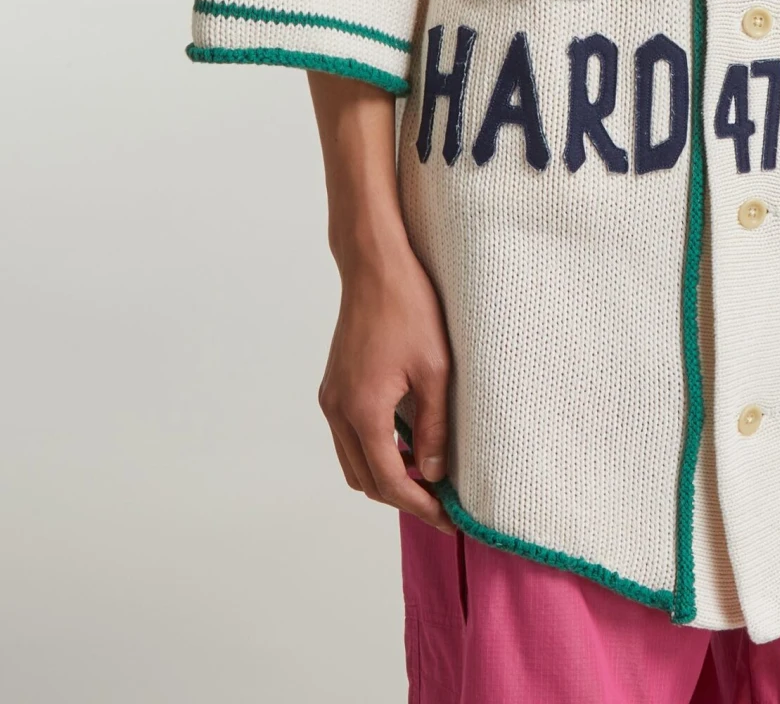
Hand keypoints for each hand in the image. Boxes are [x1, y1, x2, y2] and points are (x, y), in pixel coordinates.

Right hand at [309, 72, 454, 532]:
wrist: (376, 264)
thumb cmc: (410, 309)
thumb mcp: (436, 370)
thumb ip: (435, 427)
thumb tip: (436, 472)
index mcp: (363, 412)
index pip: (389, 481)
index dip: (419, 505)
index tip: (447, 516)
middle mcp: (338, 410)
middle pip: (365, 479)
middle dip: (401, 495)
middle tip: (441, 500)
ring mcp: (332, 397)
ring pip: (353, 459)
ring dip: (386, 474)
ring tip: (429, 474)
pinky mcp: (335, 384)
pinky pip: (350, 434)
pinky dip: (375, 449)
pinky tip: (409, 441)